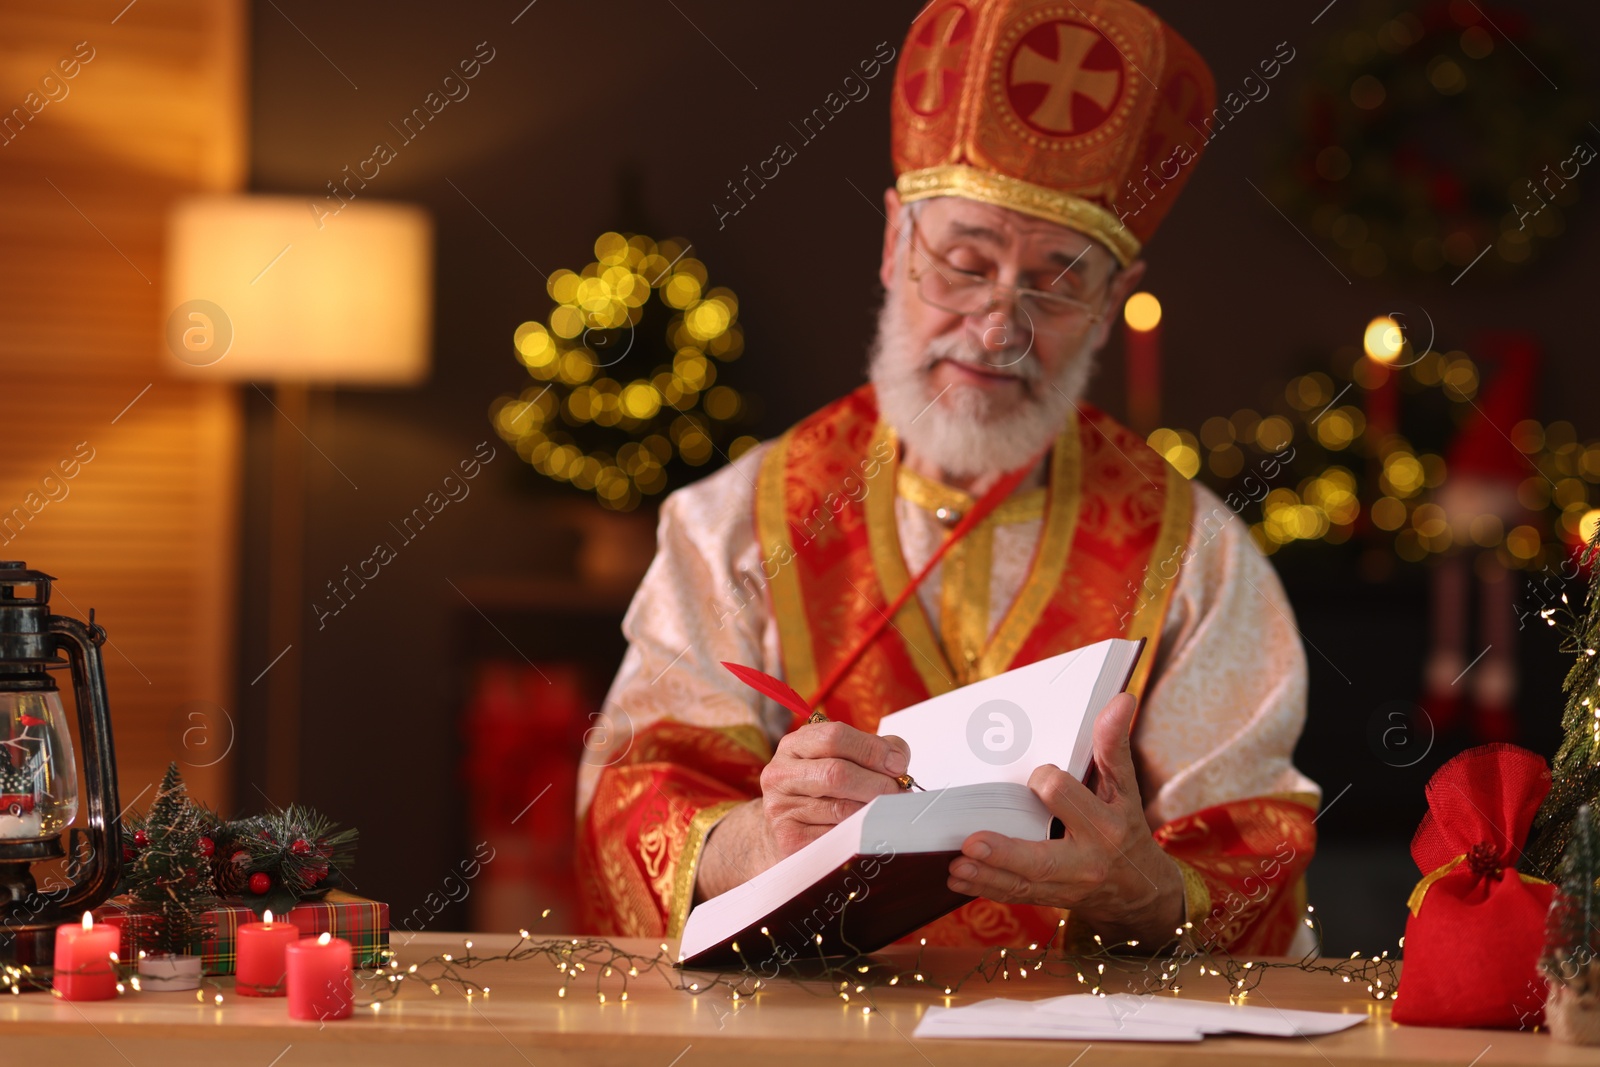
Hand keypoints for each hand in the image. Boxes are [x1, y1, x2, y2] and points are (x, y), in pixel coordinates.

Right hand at [758, 721, 910, 859]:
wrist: (786, 828)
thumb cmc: (823, 790)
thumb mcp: (841, 758)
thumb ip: (874, 749)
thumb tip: (898, 760)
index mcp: (794, 745)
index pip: (834, 736)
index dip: (872, 749)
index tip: (898, 764)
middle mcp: (781, 773)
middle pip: (837, 773)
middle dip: (877, 783)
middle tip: (899, 792)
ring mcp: (781, 808)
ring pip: (841, 809)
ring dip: (873, 810)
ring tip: (888, 811)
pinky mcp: (789, 840)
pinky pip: (835, 837)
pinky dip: (858, 833)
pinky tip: (866, 829)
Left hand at [945, 692, 1184, 944]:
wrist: (1138, 888)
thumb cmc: (1124, 824)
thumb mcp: (1125, 787)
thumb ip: (1114, 746)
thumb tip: (1122, 699)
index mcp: (1105, 825)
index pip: (1064, 796)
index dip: (1045, 781)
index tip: (1036, 775)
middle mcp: (1086, 860)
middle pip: (1042, 859)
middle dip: (1007, 853)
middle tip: (972, 843)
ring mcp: (1065, 885)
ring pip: (1023, 884)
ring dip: (986, 875)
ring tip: (956, 865)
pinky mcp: (1048, 897)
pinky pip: (1014, 895)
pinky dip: (986, 887)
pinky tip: (957, 877)